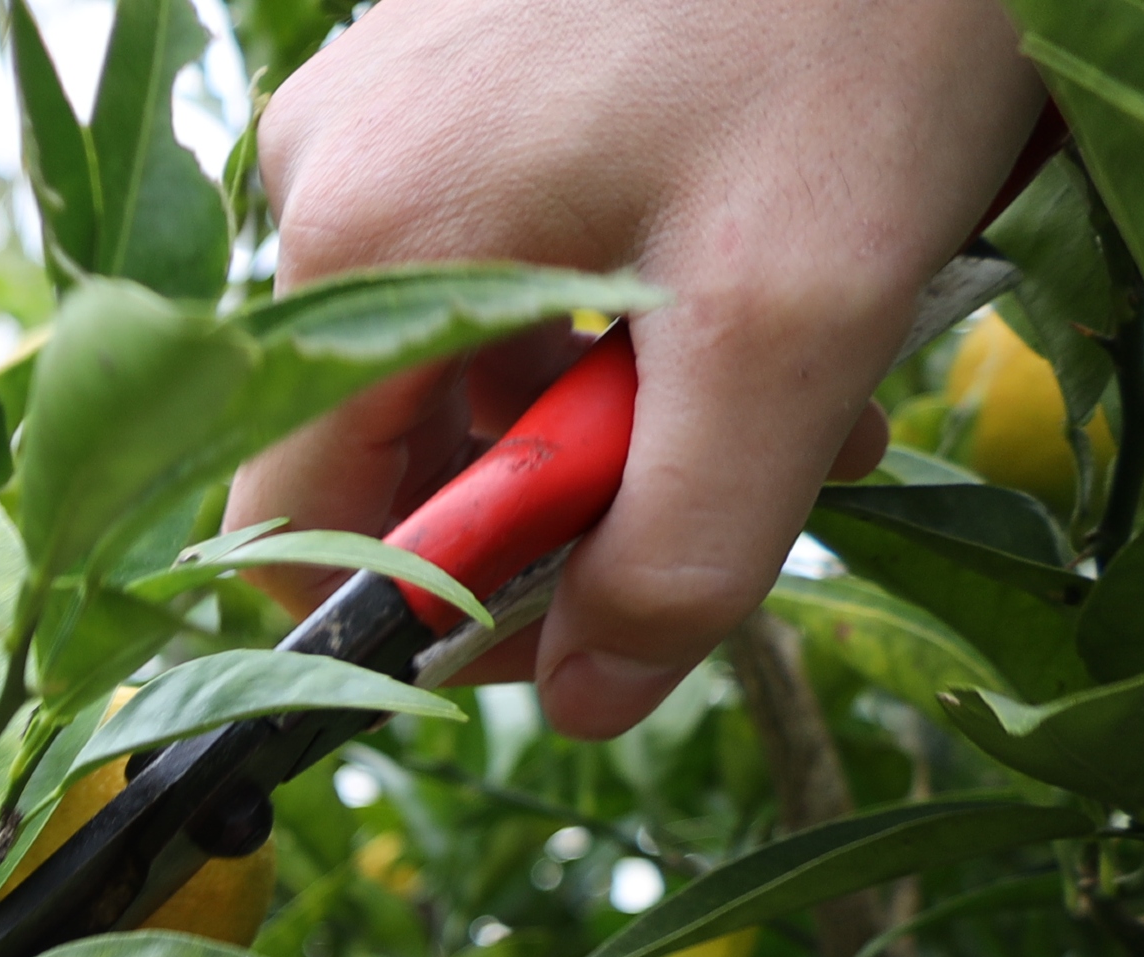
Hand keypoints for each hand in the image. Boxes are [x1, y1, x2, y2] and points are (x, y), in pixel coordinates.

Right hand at [230, 0, 1045, 737]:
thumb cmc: (849, 26)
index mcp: (355, 246)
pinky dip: (619, 290)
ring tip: (793, 357)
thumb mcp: (789, 324)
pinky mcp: (456, 55)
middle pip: (397, 435)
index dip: (421, 620)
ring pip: (466, 341)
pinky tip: (750, 258)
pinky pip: (501, 238)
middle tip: (752, 474)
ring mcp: (387, 100)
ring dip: (618, 396)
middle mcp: (327, 169)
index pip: (294, 526)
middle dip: (569, 491)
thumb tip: (588, 704)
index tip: (575, 618)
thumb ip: (683, 549)